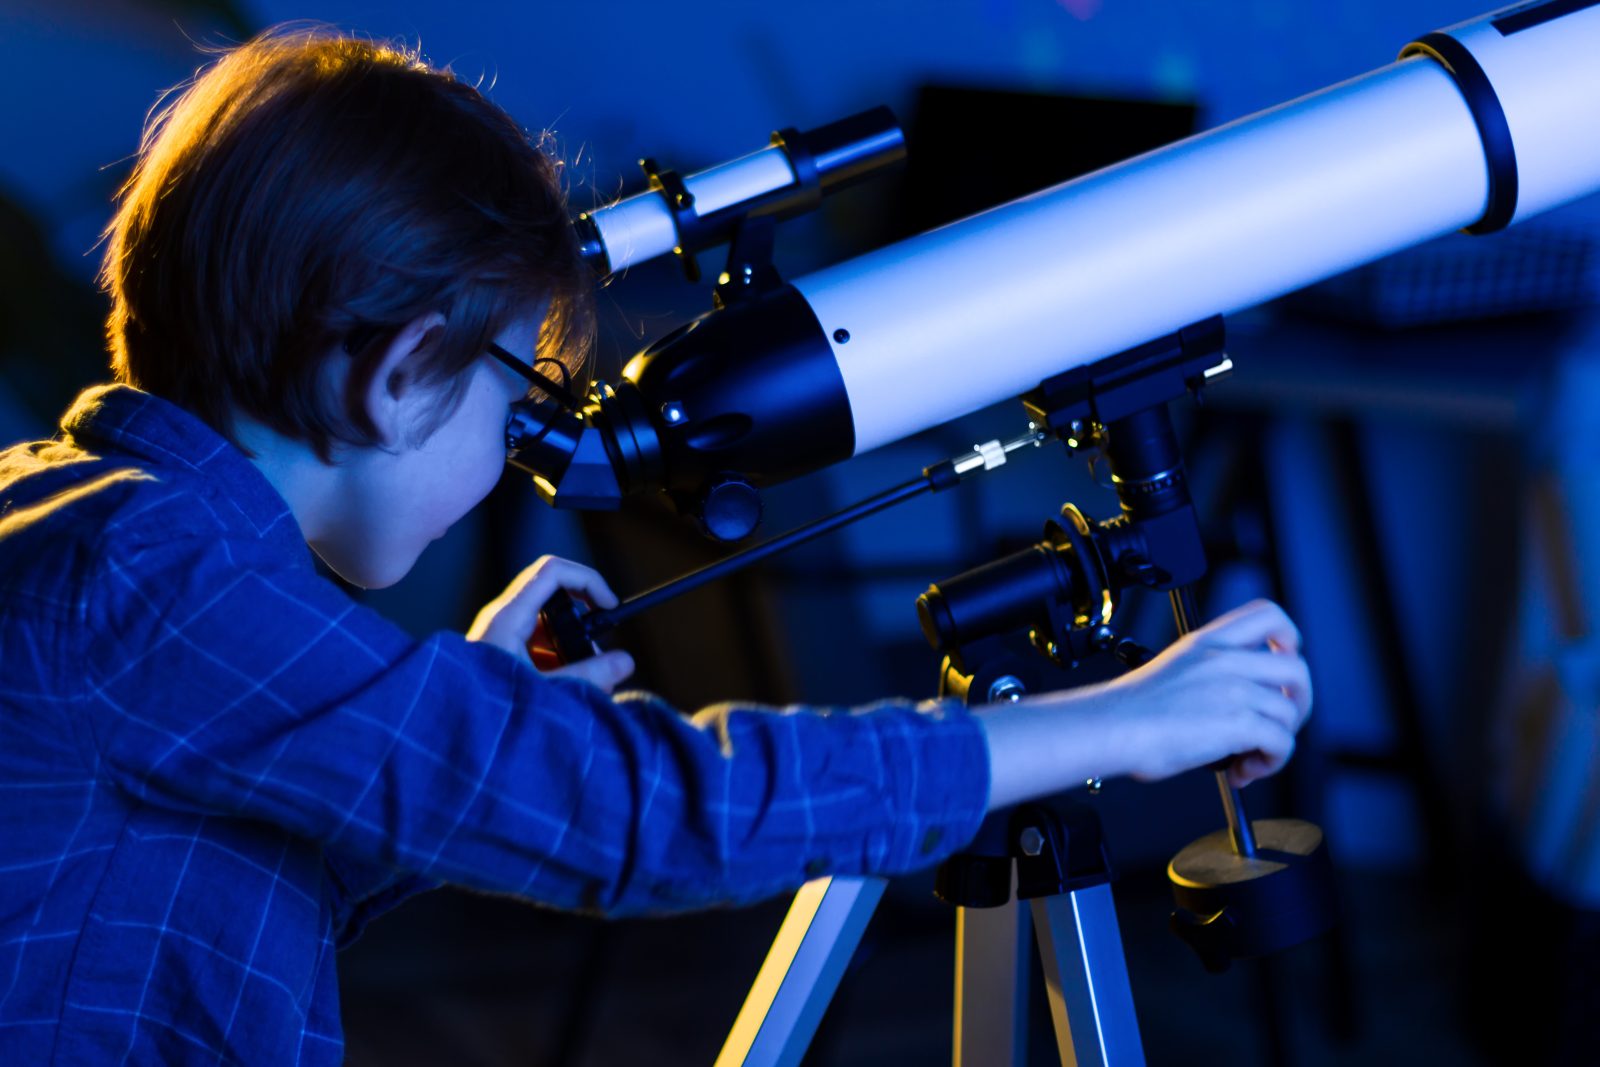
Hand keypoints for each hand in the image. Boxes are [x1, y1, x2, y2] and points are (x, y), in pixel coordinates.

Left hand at [466, 556, 634, 692]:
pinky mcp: (502, 652)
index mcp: (508, 617)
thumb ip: (587, 676)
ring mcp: (501, 634)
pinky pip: (538, 645)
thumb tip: (625, 662)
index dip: (587, 580)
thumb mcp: (542, 691)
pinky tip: (564, 691)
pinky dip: (557, 661)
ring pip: (548, 625)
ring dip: (573, 648)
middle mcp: (503, 618)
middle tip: (599, 654)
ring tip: (585, 683)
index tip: (607, 606)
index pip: (553, 571)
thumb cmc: (483, 708)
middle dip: (584, 624)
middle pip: (555, 597)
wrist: (443, 728)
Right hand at [1099, 598, 1311, 787]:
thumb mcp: (1175, 667)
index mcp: (1209, 642)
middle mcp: (1226, 660)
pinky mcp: (1239, 722)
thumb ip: (1211, 672)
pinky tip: (1243, 770)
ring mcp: (1235, 690)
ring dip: (1277, 743)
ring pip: (1289, 713)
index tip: (1283, 661)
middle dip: (1297, 702)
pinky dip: (1270, 762)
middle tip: (1277, 723)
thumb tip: (1239, 701)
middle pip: (1297, 668)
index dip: (1289, 639)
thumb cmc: (1131, 710)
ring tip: (1247, 758)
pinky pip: (1282, 743)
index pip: (1269, 615)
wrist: (1112, 728)